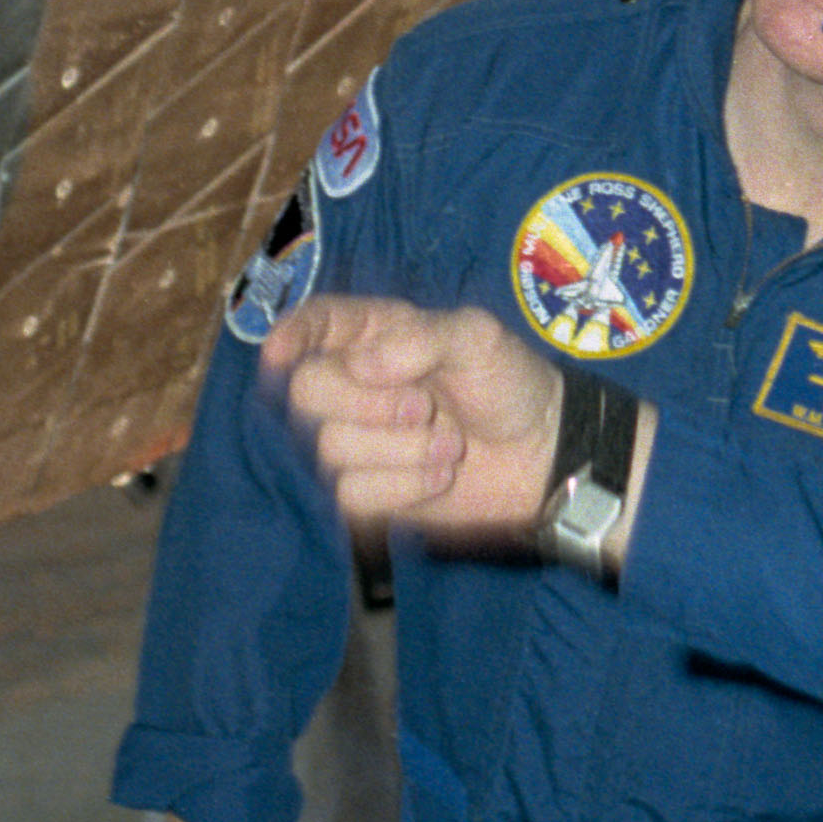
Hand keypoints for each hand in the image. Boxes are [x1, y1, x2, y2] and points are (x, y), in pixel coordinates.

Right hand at [262, 297, 561, 537]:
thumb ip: (418, 339)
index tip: (282, 355)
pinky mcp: (366, 494)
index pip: (310, 326)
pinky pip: (351, 495)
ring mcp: (356, 441)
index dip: (289, 336)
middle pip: (305, 392)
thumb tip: (357, 367)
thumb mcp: (477, 337)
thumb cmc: (509, 382)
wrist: (541, 455)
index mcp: (372, 334)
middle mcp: (353, 385)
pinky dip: (403, 487)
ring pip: (330, 449)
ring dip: (400, 449)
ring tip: (451, 443)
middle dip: (367, 403)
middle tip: (425, 406)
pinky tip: (440, 476)